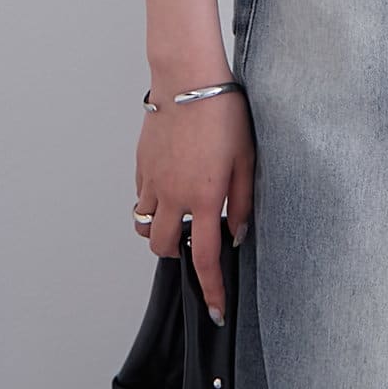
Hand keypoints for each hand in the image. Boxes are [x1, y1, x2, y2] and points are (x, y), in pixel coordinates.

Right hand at [134, 88, 253, 325]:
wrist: (187, 78)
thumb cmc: (222, 111)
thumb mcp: (247, 156)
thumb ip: (243, 199)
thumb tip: (238, 232)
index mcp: (203, 197)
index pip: (204, 258)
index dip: (211, 289)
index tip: (215, 310)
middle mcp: (172, 195)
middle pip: (162, 247)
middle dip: (176, 253)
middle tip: (194, 236)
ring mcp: (152, 181)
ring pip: (144, 225)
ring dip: (159, 227)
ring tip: (179, 211)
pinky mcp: (141, 165)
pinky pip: (141, 196)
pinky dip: (152, 200)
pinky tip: (170, 183)